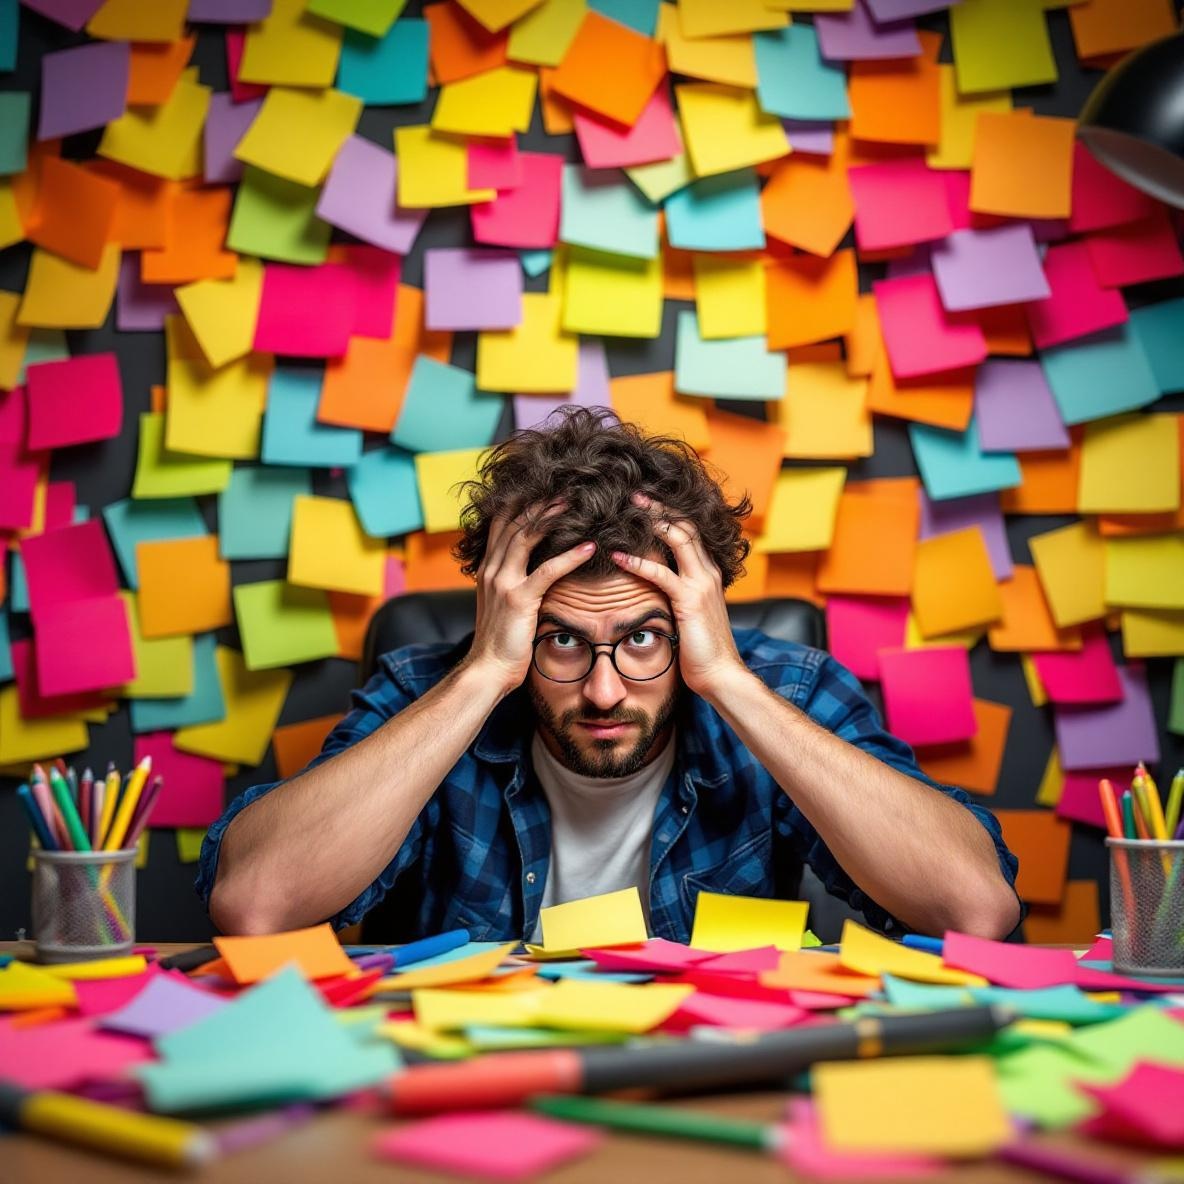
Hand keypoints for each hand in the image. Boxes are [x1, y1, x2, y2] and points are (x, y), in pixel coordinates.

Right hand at [464, 502, 595, 694]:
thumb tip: (532, 569)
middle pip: (513, 522)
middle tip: (563, 486)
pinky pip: (546, 571)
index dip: (520, 502)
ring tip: (574, 503)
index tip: (542, 487)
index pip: (500, 523)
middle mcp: (492, 570)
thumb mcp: (500, 604)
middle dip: (538, 501)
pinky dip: (569, 557)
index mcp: (488, 569)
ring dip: (551, 517)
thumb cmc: (500, 640)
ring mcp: (502, 583)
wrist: (487, 669)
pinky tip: (589, 548)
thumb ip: (511, 582)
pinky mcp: (518, 599)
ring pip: (525, 537)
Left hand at [610, 494, 745, 697]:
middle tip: (636, 495)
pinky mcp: (689, 600)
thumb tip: (658, 584)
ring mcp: (701, 584)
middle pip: (686, 525)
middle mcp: (708, 572)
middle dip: (661, 507)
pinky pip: (661, 574)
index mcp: (709, 573)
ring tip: (627, 509)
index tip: (648, 503)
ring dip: (652, 520)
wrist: (721, 673)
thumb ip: (680, 593)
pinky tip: (617, 557)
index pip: (691, 531)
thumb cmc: (702, 647)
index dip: (670, 514)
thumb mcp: (692, 613)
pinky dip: (638, 562)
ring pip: (679, 537)